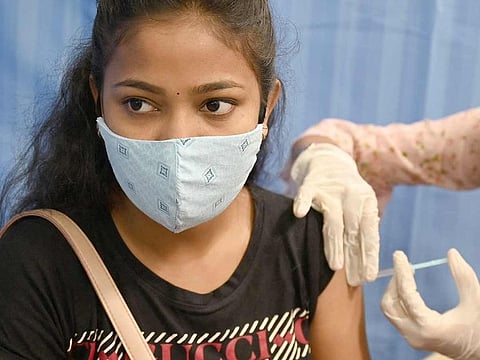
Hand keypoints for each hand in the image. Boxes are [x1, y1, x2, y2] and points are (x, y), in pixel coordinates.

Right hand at [290, 143, 379, 285]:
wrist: (329, 160)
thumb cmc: (346, 192)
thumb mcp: (360, 205)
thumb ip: (362, 228)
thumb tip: (367, 263)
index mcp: (366, 201)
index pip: (369, 232)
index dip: (369, 255)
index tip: (369, 276)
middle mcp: (351, 195)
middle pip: (352, 230)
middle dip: (353, 257)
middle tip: (353, 280)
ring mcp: (330, 190)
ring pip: (332, 219)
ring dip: (334, 243)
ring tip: (336, 266)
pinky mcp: (311, 184)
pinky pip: (306, 194)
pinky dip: (303, 203)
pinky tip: (300, 214)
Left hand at [381, 249, 479, 359]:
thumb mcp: (475, 300)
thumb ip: (463, 276)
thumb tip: (451, 252)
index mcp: (428, 327)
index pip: (406, 294)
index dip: (401, 271)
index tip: (399, 255)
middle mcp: (415, 335)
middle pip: (390, 303)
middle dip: (395, 280)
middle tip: (403, 263)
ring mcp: (412, 339)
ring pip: (390, 310)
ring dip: (394, 289)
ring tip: (406, 273)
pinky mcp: (413, 338)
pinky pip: (396, 315)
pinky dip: (398, 298)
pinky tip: (408, 285)